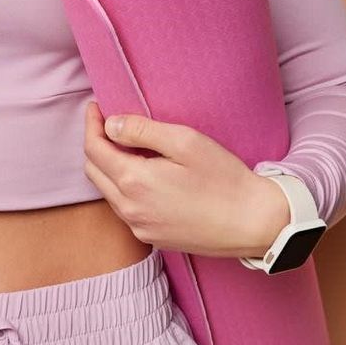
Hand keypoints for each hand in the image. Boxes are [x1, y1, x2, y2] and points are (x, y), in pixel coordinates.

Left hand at [82, 99, 291, 258]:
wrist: (253, 223)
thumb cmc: (224, 179)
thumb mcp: (185, 142)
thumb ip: (142, 130)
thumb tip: (111, 125)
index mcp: (134, 182)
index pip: (93, 149)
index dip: (92, 124)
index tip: (97, 106)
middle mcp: (130, 210)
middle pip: (94, 171)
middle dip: (96, 144)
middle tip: (109, 123)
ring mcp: (140, 228)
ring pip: (107, 192)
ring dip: (109, 167)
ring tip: (126, 146)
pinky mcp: (152, 238)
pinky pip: (124, 209)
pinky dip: (123, 189)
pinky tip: (143, 176)